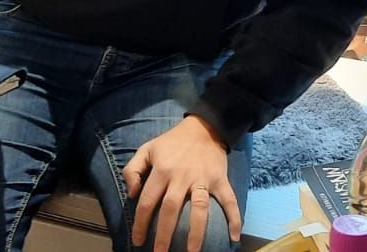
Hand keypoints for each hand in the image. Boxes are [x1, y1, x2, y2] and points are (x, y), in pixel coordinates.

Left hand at [123, 116, 241, 251]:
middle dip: (164, 234)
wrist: (203, 127)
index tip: (138, 241)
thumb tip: (131, 194)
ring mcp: (203, 179)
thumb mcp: (146, 149)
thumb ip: (132, 170)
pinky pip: (229, 200)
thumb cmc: (171, 142)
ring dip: (196, 232)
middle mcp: (181, 176)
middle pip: (171, 209)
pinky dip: (234, 217)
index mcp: (162, 170)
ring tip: (192, 251)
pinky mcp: (220, 179)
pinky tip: (235, 236)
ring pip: (199, 208)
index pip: (147, 202)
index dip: (140, 223)